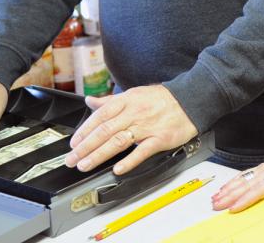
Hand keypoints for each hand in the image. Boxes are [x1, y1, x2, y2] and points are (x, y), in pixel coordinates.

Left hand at [64, 85, 197, 174]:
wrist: (191, 99)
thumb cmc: (163, 98)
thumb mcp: (135, 93)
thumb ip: (111, 100)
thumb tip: (91, 101)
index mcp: (128, 100)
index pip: (100, 116)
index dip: (85, 130)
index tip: (73, 143)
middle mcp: (135, 112)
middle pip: (105, 131)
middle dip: (85, 146)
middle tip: (71, 159)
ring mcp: (147, 126)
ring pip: (118, 141)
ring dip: (99, 155)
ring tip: (85, 165)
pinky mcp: (160, 138)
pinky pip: (142, 151)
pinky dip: (129, 161)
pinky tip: (117, 169)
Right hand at [211, 158, 263, 211]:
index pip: (259, 189)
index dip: (245, 199)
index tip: (234, 207)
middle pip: (246, 184)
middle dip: (230, 195)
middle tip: (217, 205)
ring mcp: (262, 168)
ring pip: (242, 179)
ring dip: (228, 189)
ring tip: (216, 198)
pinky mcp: (259, 169)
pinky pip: (243, 175)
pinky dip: (232, 182)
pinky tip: (223, 188)